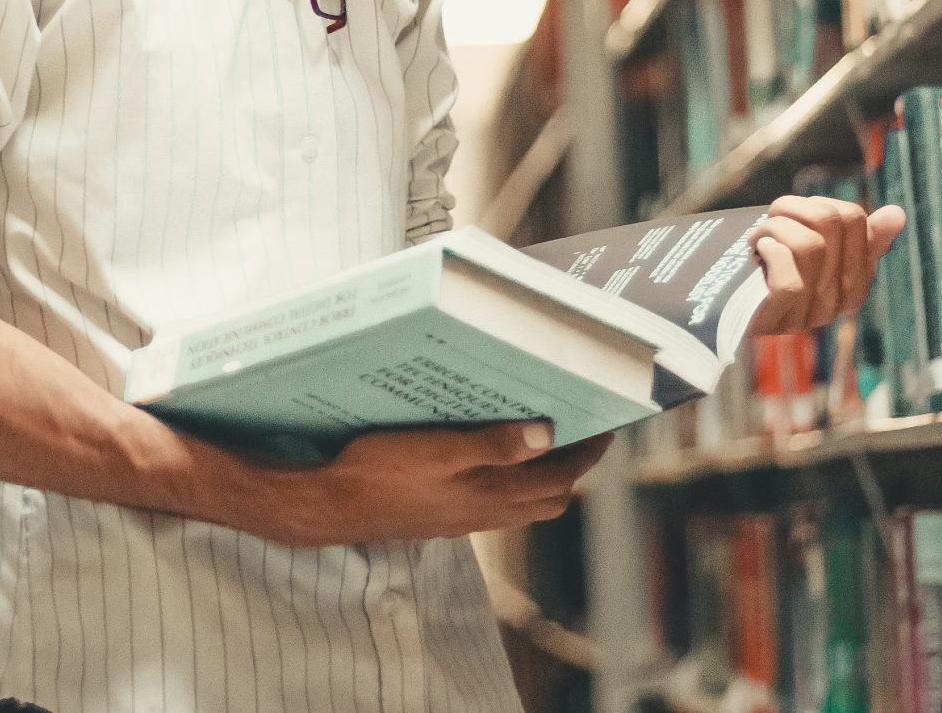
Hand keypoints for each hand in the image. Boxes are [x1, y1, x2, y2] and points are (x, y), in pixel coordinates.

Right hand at [243, 423, 612, 547]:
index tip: (605, 424)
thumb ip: (494, 445)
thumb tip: (548, 434)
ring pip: (523, 501)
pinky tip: (488, 454)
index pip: (560, 477)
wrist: (336, 505)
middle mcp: (486, 511)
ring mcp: (466, 517)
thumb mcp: (440, 450)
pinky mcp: (445, 515)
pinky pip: (495, 502)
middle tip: (577, 426)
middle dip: (571, 464)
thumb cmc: (382, 472)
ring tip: (539, 434)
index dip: (588, 454)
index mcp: (493, 494)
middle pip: (550, 495)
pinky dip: (509, 480)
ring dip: (541, 473)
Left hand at [747, 195, 905, 334]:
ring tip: (758, 238)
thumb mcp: (810, 247)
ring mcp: (810, 313)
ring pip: (808, 245)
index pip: (854, 220)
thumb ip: (855, 235)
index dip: (815, 205)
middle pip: (831, 222)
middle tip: (770, 221)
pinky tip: (757, 252)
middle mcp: (837, 301)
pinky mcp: (781, 317)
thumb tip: (897, 213)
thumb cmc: (766, 269)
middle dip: (792, 208)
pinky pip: (789, 277)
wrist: (719, 305)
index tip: (793, 217)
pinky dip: (768, 251)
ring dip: (773, 228)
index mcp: (854, 282)